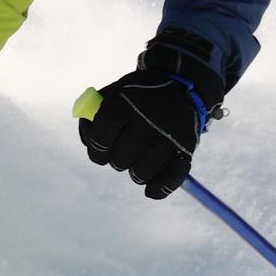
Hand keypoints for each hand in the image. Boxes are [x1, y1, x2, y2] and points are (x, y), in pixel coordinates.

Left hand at [77, 29, 226, 199]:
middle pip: (120, 159)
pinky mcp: (186, 148)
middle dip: (116, 160)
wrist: (180, 85)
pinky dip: (158, 188)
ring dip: (135, 173)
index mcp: (124, 103)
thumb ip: (92, 116)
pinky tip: (150, 190)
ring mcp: (169, 136)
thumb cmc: (137, 96)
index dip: (96, 149)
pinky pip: (171, 178)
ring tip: (138, 160)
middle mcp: (147, 119)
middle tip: (123, 152)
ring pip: (141, 173)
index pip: (102, 135)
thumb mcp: (112, 94)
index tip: (100, 152)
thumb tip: (89, 142)